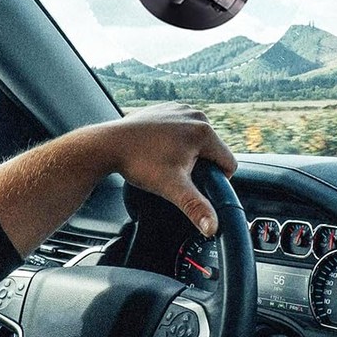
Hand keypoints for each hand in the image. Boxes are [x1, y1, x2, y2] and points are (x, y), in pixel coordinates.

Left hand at [108, 103, 236, 236]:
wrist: (108, 144)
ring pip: (199, 140)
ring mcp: (182, 109)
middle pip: (213, 150)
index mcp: (204, 131)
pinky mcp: (169, 108)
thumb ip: (196, 207)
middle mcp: (196, 115)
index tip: (192, 181)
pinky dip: (177, 139)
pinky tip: (160, 147)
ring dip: (189, 152)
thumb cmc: (139, 163)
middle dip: (200, 164)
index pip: (229, 163)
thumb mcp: (172, 188)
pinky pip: (184, 128)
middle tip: (174, 170)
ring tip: (166, 159)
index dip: (216, 178)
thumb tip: (212, 227)